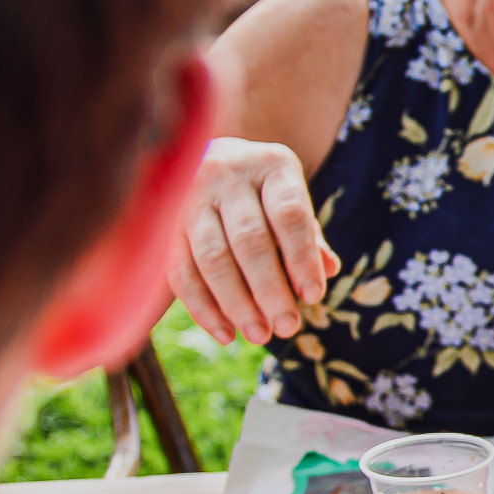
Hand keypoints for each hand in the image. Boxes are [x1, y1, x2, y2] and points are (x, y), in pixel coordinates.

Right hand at [170, 136, 337, 343]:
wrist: (210, 158)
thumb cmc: (264, 190)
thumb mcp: (293, 200)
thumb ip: (310, 235)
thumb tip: (328, 271)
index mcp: (271, 165)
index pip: (289, 215)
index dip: (301, 258)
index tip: (313, 297)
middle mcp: (228, 175)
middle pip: (249, 240)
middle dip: (270, 290)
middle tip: (288, 327)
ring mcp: (191, 198)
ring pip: (212, 258)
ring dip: (236, 304)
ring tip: (260, 335)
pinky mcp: (165, 224)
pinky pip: (180, 272)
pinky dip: (203, 308)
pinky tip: (226, 333)